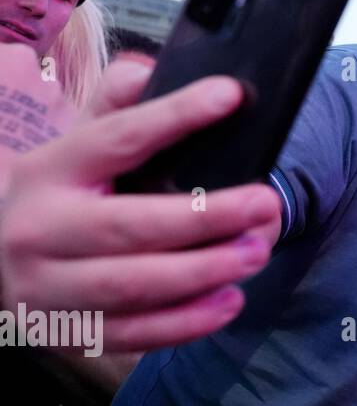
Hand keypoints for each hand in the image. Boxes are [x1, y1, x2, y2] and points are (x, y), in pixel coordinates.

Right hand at [0, 57, 280, 352]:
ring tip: (255, 252)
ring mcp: (48, 286)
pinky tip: (228, 301)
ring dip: (203, 272)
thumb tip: (151, 73)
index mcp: (52, 169)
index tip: (231, 96)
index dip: (176, 115)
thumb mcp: (79, 143)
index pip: (119, 137)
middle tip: (267, 203)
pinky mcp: (67, 331)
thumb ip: (116, 103)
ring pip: (132, 285)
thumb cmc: (65, 192)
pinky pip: (133, 332)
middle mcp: (41, 229)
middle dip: (207, 216)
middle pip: (130, 224)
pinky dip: (186, 321)